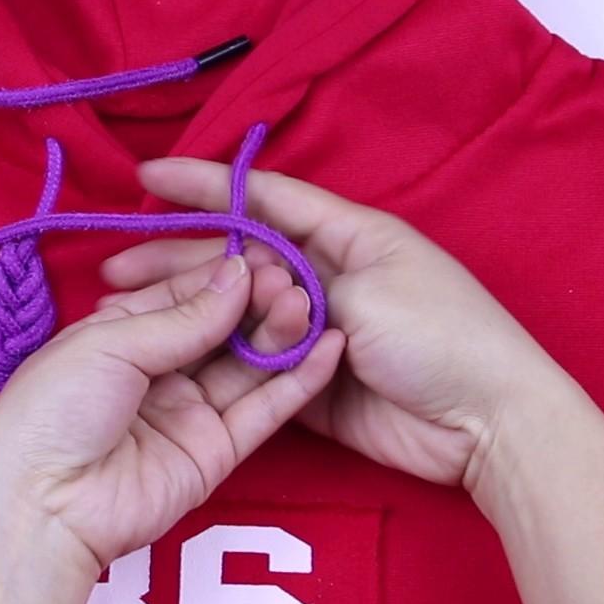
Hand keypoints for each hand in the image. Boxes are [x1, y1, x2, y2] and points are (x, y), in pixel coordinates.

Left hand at [0, 252, 345, 569]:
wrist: (42, 506)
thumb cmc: (53, 410)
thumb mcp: (110, 345)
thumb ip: (182, 316)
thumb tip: (238, 274)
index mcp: (120, 335)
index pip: (183, 294)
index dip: (222, 275)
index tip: (264, 253)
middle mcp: (158, 370)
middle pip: (220, 328)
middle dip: (257, 301)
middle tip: (293, 278)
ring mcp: (189, 412)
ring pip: (247, 365)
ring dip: (281, 334)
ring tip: (312, 305)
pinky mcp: (216, 452)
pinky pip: (263, 411)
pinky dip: (298, 382)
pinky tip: (329, 348)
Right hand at [101, 158, 583, 494]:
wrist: (489, 424)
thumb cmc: (441, 337)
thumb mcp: (368, 289)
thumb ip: (300, 281)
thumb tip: (248, 282)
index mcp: (349, 234)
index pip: (264, 199)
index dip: (204, 187)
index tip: (147, 179)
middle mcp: (330, 276)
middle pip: (240, 260)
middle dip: (178, 259)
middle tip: (114, 270)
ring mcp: (320, 333)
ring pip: (239, 315)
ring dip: (188, 312)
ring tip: (128, 315)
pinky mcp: (313, 386)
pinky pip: (255, 366)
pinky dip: (217, 360)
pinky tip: (170, 357)